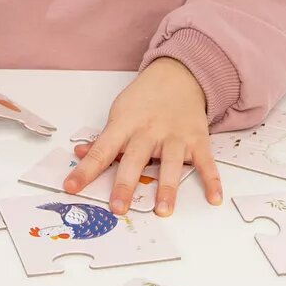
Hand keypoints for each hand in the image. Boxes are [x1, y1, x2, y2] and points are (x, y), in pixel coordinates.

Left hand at [62, 58, 222, 216]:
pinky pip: (205, 162)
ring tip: (162, 210)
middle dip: (125, 184)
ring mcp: (175, 135)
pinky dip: (212, 180)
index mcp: (124, 124)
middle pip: (135, 159)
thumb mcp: (119, 113)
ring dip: (167, 187)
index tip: (71, 187)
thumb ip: (104, 138)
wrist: (178, 75)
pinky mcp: (197, 139)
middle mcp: (149, 131)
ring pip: (171, 163)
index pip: (101, 150)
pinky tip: (214, 198)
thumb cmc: (145, 99)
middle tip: (117, 208)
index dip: (85, 170)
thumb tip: (80, 153)